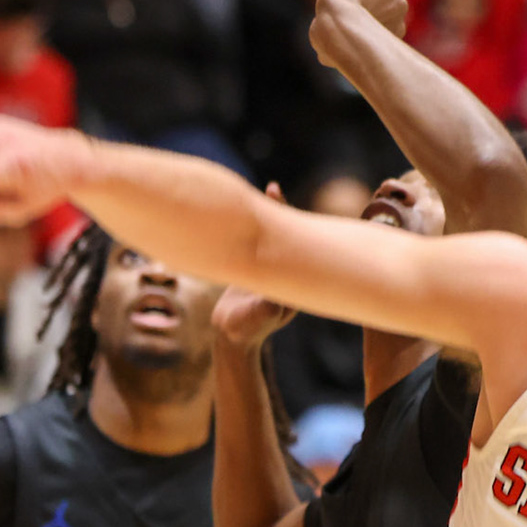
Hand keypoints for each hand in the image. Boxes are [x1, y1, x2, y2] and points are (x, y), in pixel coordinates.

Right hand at [212, 184, 299, 346]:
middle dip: (281, 212)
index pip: (293, 244)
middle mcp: (285, 272)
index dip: (288, 223)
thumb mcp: (256, 316)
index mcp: (291, 280)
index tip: (280, 204)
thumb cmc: (245, 328)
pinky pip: (257, 241)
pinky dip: (254, 224)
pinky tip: (248, 208)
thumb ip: (266, 303)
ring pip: (272, 235)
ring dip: (269, 213)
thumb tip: (274, 290)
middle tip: (273, 189)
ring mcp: (271, 268)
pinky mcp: (258, 267)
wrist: (233, 336)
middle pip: (286, 235)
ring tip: (269, 190)